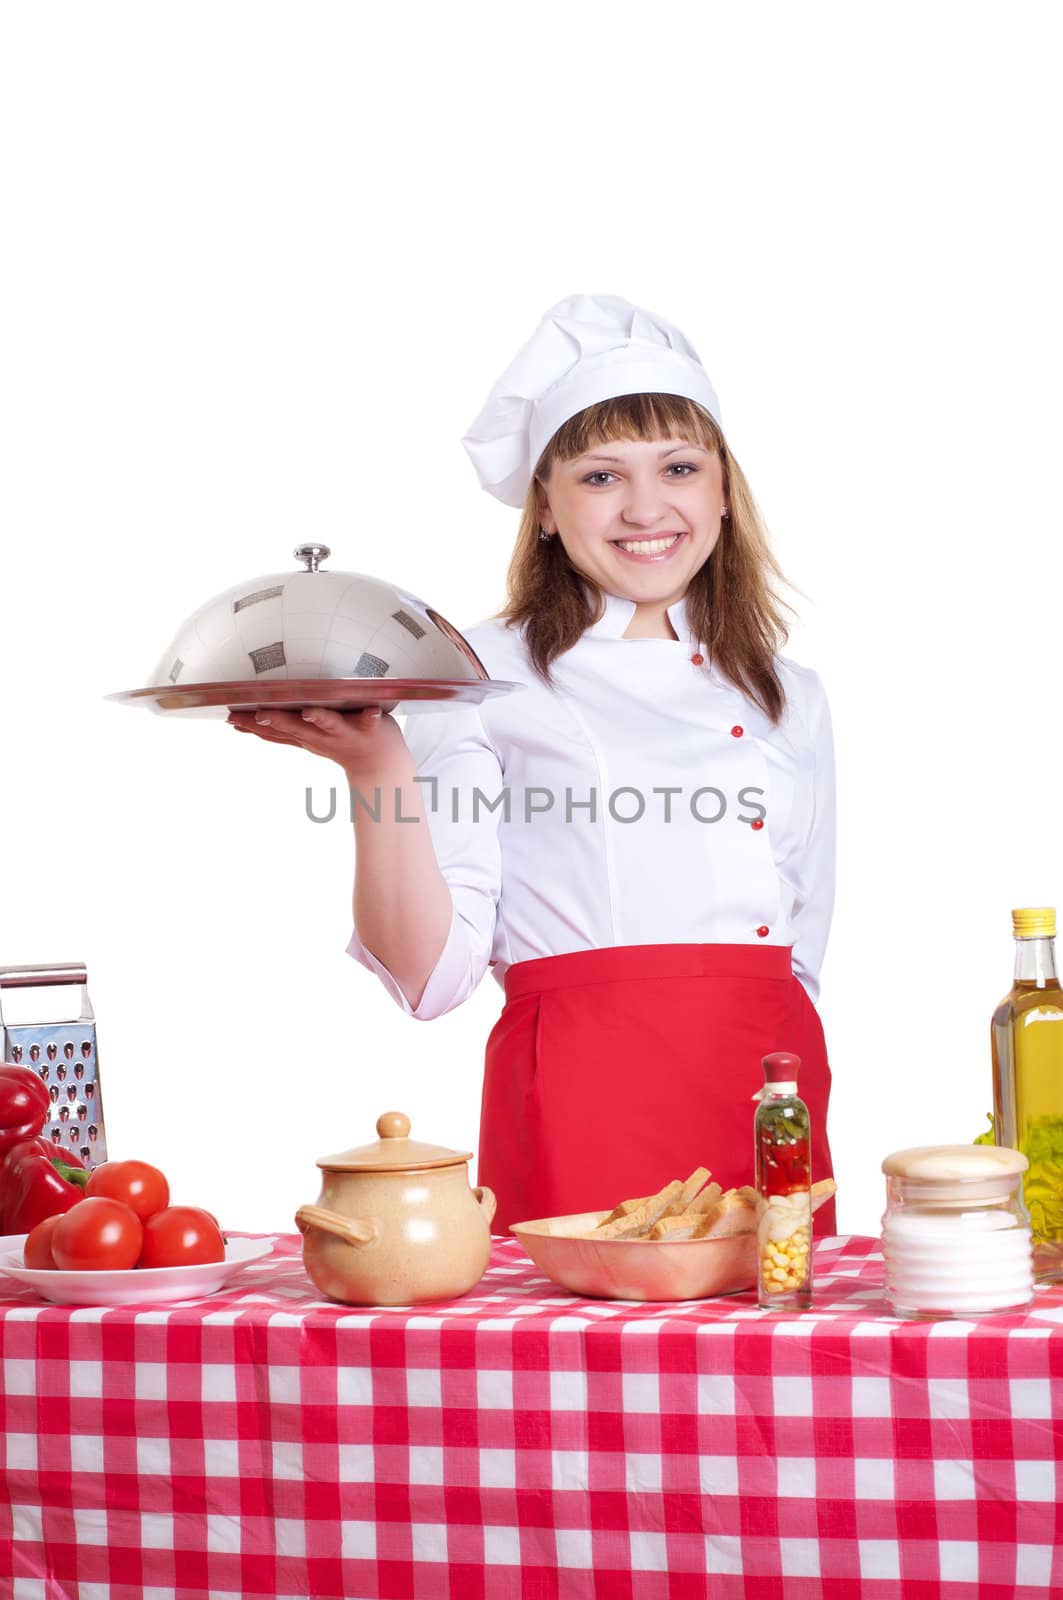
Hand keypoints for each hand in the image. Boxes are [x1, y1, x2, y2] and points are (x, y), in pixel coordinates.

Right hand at [227, 705, 410, 781]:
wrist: (379, 763)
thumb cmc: (340, 741)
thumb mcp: (305, 736)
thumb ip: (280, 728)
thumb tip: (248, 720)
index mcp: (304, 736)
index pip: (274, 731)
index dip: (252, 725)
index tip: (231, 718)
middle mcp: (320, 736)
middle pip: (295, 728)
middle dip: (276, 721)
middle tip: (257, 715)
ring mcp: (345, 733)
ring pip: (328, 725)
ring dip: (319, 719)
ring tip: (309, 712)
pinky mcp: (370, 728)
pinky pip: (370, 721)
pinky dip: (370, 717)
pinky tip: (372, 712)